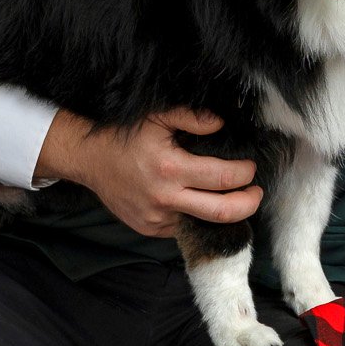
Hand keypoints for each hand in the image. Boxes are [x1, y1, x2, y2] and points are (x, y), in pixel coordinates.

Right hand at [37, 107, 261, 237]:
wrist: (87, 159)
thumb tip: (222, 124)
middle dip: (248, 204)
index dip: (244, 173)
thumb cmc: (123, 135)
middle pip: (221, 212)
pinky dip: (197, 218)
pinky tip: (202, 203)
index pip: (222, 178)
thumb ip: (193, 117)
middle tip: (256, 193)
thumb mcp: (157, 116)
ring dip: (222, 213)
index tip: (250, 167)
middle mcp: (164, 198)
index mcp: (170, 168)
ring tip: (233, 198)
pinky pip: (182, 228)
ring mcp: (156, 218)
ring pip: (202, 223)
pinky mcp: (149, 229)